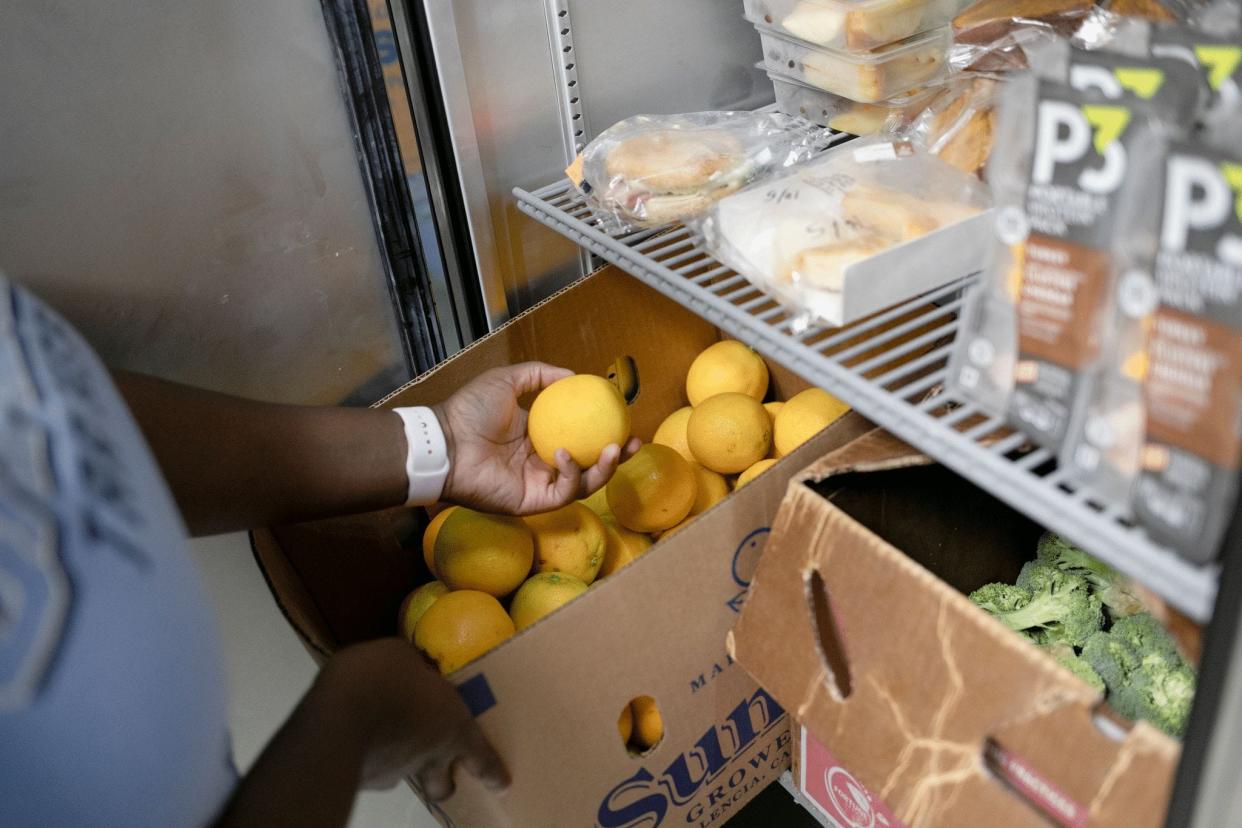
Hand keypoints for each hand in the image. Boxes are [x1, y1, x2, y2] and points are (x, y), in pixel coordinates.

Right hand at [319, 638, 507, 798]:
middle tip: (438, 774)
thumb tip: (413, 668)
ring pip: (404, 774)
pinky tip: (352, 735)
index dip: (492, 771)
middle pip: (442, 785)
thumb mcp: (404, 656)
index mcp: (452, 726)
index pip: (480, 755)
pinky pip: (371, 768)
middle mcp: (428, 755)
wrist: (335, 717)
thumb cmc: (382, 678)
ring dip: (399, 760)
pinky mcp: (364, 779)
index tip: (502, 785)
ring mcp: (395, 772)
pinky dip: (367, 755)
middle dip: (443, 782)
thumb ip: (415, 668)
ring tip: (381, 736)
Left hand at [432, 362, 639, 515]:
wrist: (446, 442)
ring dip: (603, 469)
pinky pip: (563, 492)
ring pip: (583, 483)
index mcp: (538, 437)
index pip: (579, 438)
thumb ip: (539, 374)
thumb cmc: (469, 411)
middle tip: (632, 443)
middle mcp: (542, 463)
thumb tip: (573, 374)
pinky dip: (570, 474)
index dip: (604, 432)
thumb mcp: (507, 380)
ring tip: (612, 450)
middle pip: (589, 465)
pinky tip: (564, 453)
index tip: (624, 420)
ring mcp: (538, 484)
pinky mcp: (532, 503)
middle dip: (616, 458)